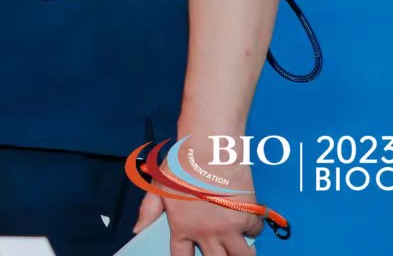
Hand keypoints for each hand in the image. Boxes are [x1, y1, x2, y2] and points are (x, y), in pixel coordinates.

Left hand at [134, 155, 262, 255]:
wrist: (209, 146)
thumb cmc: (181, 162)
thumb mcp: (159, 185)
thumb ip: (149, 210)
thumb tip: (137, 230)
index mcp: (182, 227)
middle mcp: (205, 233)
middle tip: (220, 252)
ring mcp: (228, 227)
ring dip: (241, 253)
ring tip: (239, 249)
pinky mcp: (247, 216)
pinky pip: (255, 232)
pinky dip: (253, 229)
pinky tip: (247, 220)